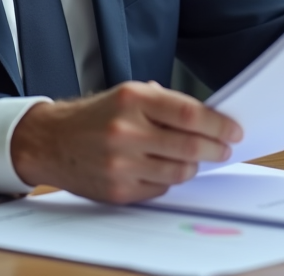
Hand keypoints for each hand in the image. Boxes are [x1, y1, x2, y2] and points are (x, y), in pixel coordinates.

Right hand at [10, 80, 242, 203]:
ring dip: (194, 166)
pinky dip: (168, 180)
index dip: (218, 124)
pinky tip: (163, 169)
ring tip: (194, 158)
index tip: (233, 130)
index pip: (189, 114)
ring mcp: (121, 163)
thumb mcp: (126, 93)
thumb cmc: (93, 116)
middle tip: (223, 148)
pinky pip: (160, 188)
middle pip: (189, 146)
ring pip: (179, 172)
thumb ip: (165, 103)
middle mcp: (125, 131)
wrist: (49, 141)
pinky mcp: (117, 189)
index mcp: (132, 99)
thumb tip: (208, 118)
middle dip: (214, 148)